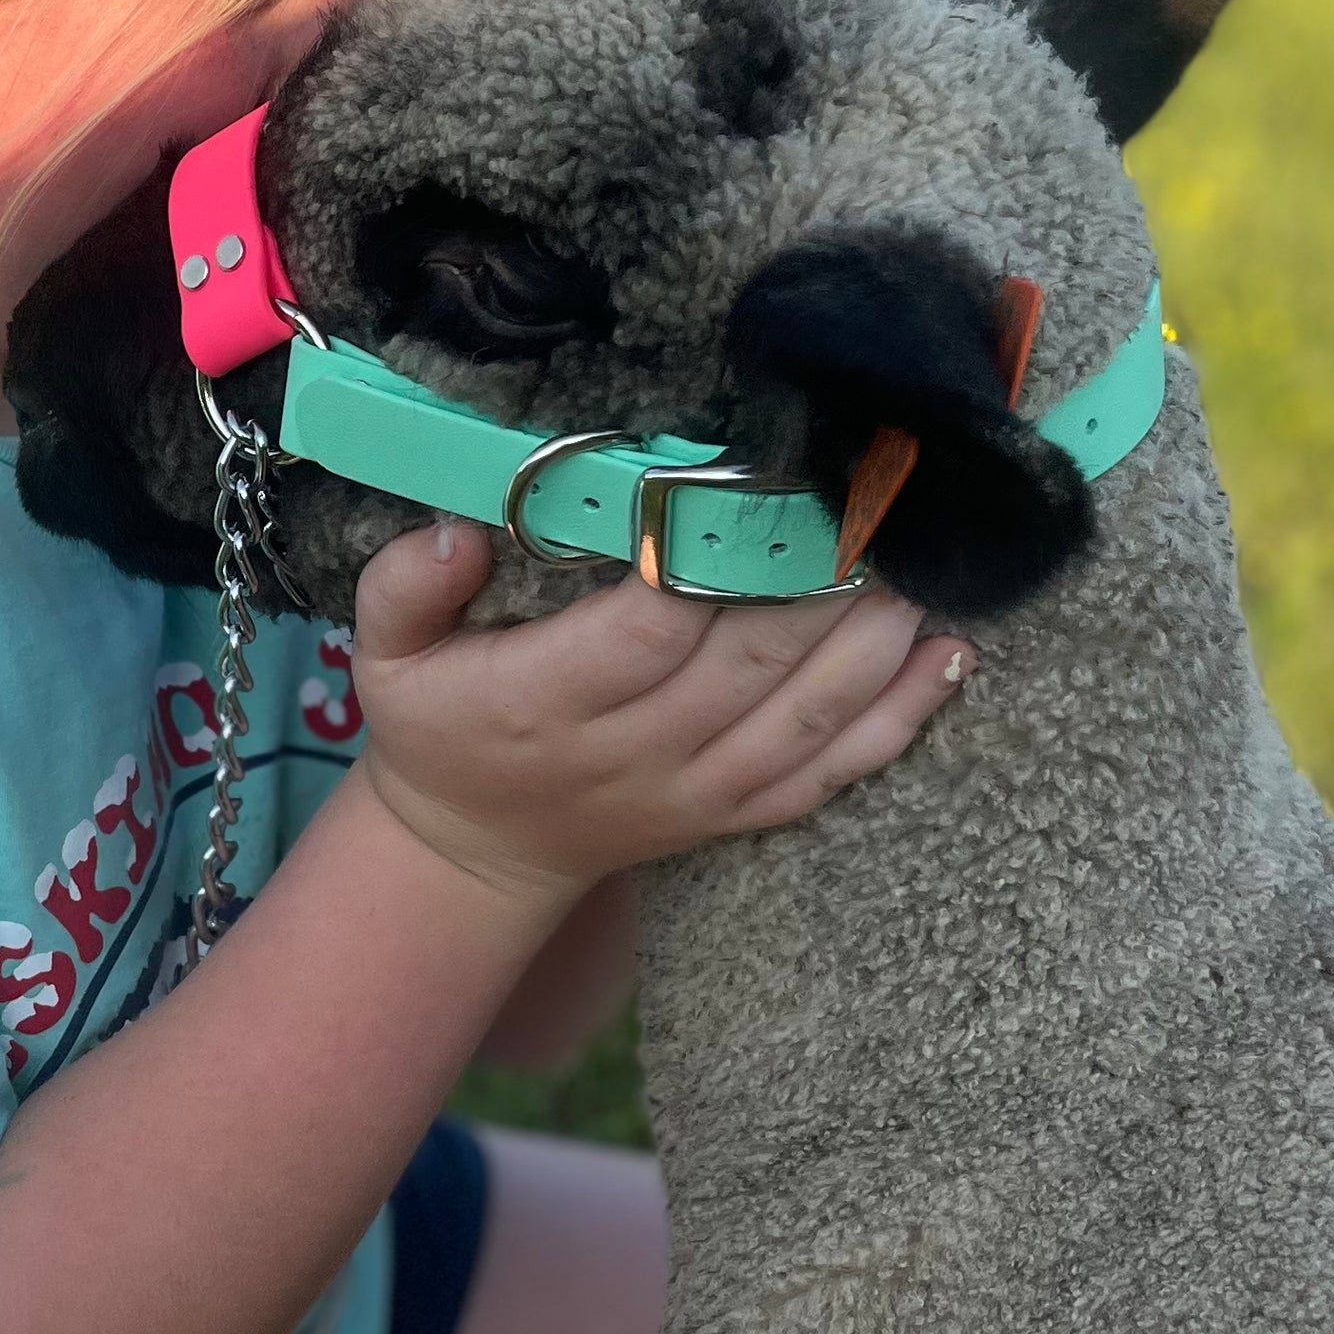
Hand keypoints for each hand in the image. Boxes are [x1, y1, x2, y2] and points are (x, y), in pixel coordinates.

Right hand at [346, 519, 968, 915]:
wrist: (476, 853)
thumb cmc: (439, 726)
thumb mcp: (384, 656)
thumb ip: (404, 588)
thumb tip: (455, 529)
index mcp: (545, 703)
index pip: (644, 630)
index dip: (704, 560)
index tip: (751, 480)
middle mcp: (633, 752)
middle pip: (748, 664)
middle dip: (820, 578)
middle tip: (873, 496)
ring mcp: (697, 788)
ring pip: (807, 715)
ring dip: (876, 638)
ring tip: (925, 558)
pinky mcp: (739, 810)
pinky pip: (834, 770)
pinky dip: (901, 716)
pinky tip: (949, 653)